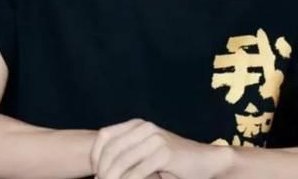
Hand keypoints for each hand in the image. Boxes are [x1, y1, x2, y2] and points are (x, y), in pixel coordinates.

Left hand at [90, 119, 232, 178]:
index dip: (94, 155)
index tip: (94, 172)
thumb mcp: (145, 154)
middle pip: (111, 150)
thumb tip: (98, 171)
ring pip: (122, 163)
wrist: (203, 162)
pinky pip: (137, 172)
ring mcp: (155, 138)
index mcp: (138, 124)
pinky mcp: (164, 153)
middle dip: (102, 171)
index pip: (105, 136)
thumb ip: (126, 155)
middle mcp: (145, 127)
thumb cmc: (171, 162)